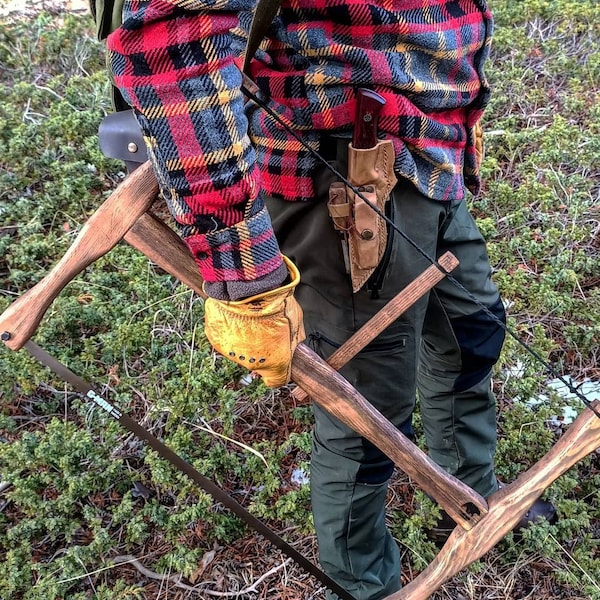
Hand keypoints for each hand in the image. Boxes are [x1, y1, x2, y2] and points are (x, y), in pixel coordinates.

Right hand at [203, 256, 304, 386]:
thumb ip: (294, 339)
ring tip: (248, 319)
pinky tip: (235, 314)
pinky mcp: (215, 338)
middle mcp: (251, 363)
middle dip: (261, 350)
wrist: (248, 287)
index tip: (280, 359)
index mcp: (274, 363)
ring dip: (244, 340)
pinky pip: (224, 337)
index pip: (276, 380)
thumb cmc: (276, 303)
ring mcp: (231, 352)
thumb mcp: (296, 321)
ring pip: (239, 351)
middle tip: (265, 329)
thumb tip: (294, 344)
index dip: (279, 371)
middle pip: (257, 363)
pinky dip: (229, 329)